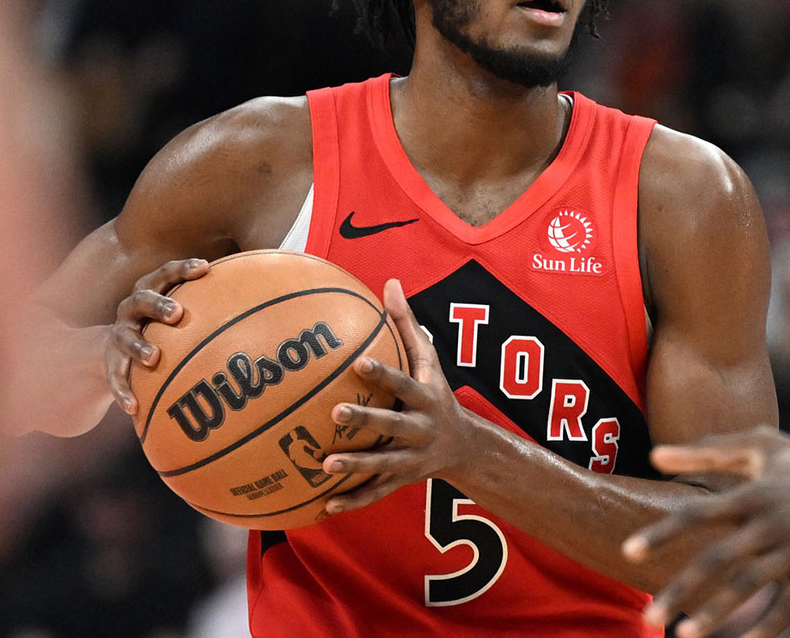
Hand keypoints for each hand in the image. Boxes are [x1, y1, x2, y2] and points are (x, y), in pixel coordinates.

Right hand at [105, 257, 210, 412]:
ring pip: (126, 338)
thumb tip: (258, 300)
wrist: (109, 349)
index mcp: (149, 291)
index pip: (165, 274)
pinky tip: (134, 407)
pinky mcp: (111, 363)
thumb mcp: (175, 310)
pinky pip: (115, 378)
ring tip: (154, 357)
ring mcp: (119, 335)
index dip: (182, 269)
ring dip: (139, 347)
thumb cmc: (158, 326)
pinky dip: (123, 392)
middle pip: (142, 300)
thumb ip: (208, 304)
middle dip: (159, 305)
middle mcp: (131, 309)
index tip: (204, 268)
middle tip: (177, 313)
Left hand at [320, 278, 480, 513]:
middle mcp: (421, 430)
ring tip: (323, 465)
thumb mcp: (429, 361)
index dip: (384, 374)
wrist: (466, 448)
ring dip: (355, 467)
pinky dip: (353, 501)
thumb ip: (407, 324)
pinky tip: (325, 506)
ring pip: (383, 464)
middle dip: (366, 420)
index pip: (404, 383)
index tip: (358, 362)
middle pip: (393, 425)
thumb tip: (389, 283)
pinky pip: (376, 493)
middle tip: (335, 411)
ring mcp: (412, 459)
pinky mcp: (402, 481)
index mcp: (426, 399)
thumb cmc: (437, 394)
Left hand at [621, 428, 789, 637]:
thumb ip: (707, 451)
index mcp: (751, 492)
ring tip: (683, 635)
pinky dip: (768, 626)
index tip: (629, 550)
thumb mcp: (761, 444)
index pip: (698, 513)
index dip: (663, 531)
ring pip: (749, 586)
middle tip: (649, 616)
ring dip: (715, 614)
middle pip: (717, 559)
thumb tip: (655, 455)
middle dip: (681, 588)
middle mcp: (770, 521)